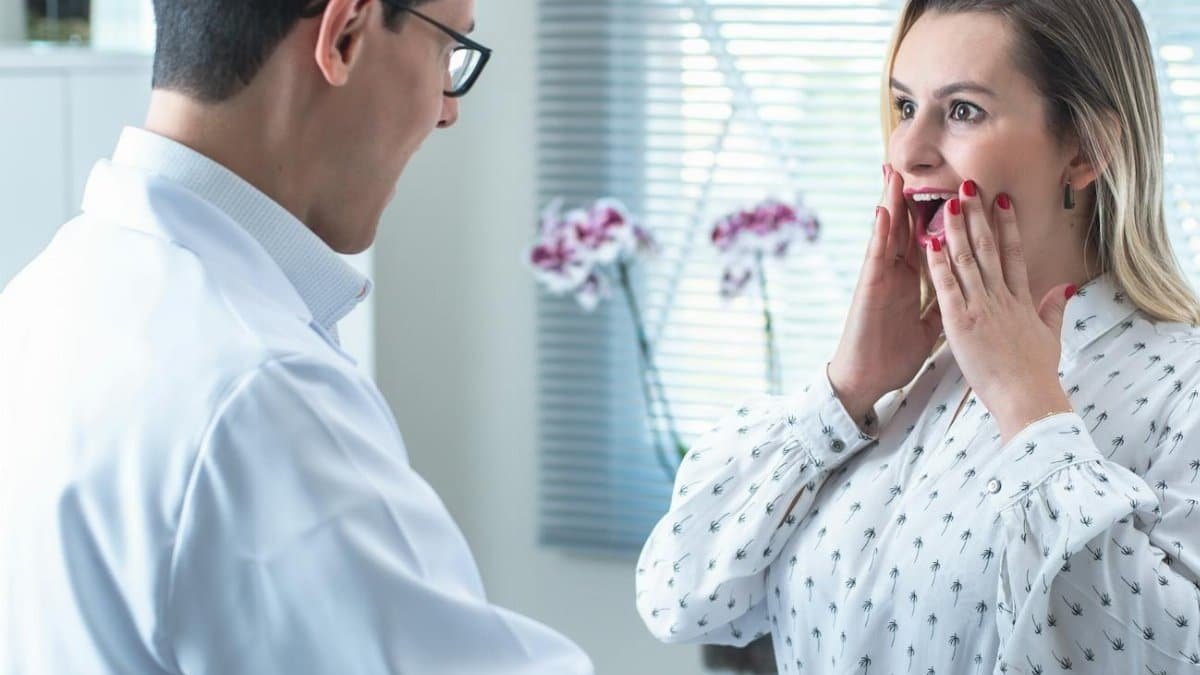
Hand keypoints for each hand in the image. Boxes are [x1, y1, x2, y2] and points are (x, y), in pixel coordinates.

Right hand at [829, 166, 942, 426]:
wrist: (869, 379)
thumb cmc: (894, 353)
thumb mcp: (932, 325)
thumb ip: (946, 302)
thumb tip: (969, 290)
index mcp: (913, 279)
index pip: (927, 237)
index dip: (938, 212)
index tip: (950, 186)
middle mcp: (896, 272)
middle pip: (906, 226)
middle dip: (911, 196)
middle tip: (916, 163)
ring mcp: (881, 277)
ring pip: (889, 232)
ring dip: (892, 201)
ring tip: (896, 172)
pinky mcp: (870, 287)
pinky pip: (875, 255)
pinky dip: (879, 231)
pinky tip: (882, 210)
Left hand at [922, 180, 1075, 441]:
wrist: (1027, 397)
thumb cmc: (1036, 373)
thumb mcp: (1051, 337)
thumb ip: (1055, 309)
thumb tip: (1066, 286)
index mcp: (1022, 300)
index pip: (1013, 254)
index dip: (1006, 225)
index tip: (1001, 200)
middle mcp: (1002, 297)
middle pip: (989, 247)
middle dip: (979, 215)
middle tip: (970, 185)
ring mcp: (981, 307)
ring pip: (967, 259)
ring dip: (958, 228)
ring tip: (950, 200)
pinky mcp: (961, 321)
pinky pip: (946, 284)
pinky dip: (939, 261)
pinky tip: (931, 239)